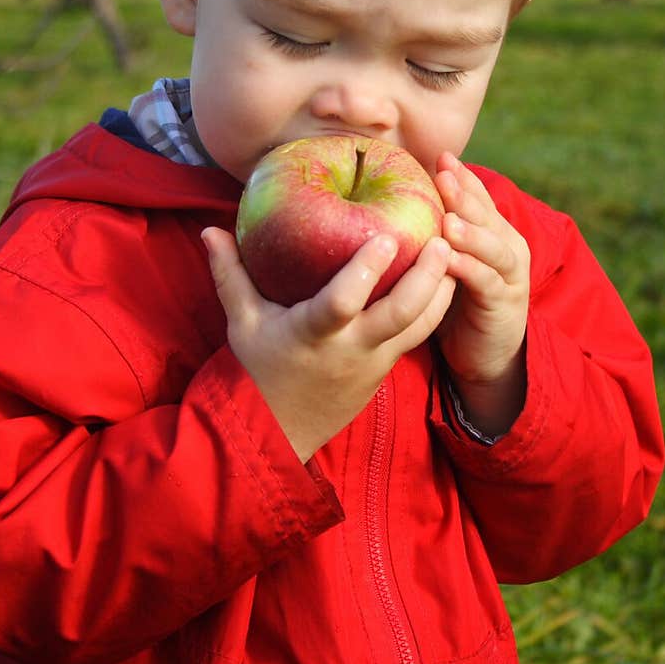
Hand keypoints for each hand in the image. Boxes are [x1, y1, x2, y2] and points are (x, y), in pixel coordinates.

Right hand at [201, 228, 455, 462]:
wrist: (279, 433)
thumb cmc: (257, 370)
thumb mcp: (241, 322)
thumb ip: (229, 273)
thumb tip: (209, 230)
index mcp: (312, 334)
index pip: (341, 303)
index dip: (364, 271)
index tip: (384, 236)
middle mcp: (350, 349)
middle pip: (400, 315)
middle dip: (426, 277)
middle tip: (441, 238)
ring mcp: (373, 362)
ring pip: (420, 327)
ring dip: (441, 291)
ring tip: (455, 250)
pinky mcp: (386, 369)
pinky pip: (418, 336)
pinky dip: (435, 307)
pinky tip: (446, 276)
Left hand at [433, 152, 530, 436]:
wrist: (487, 354)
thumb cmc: (458, 303)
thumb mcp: (446, 262)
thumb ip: (431, 234)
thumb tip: (387, 202)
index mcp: (491, 231)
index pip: (476, 197)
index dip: (460, 176)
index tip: (439, 156)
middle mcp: (506, 245)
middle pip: (485, 213)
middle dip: (464, 193)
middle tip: (442, 173)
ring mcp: (508, 274)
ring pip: (492, 245)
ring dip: (470, 230)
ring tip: (447, 218)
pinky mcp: (504, 302)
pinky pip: (486, 281)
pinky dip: (469, 269)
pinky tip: (449, 261)